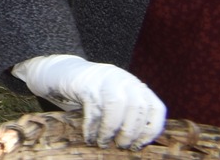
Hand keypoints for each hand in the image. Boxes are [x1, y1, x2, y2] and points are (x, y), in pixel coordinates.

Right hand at [13, 54, 164, 148]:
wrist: (64, 72)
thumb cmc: (94, 94)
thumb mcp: (116, 99)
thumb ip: (129, 115)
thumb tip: (137, 145)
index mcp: (136, 86)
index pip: (156, 108)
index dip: (151, 129)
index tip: (140, 145)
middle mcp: (124, 79)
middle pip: (137, 108)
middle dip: (130, 132)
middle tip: (121, 146)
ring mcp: (104, 79)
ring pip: (116, 106)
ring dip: (111, 130)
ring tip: (103, 143)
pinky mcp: (85, 83)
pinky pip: (94, 108)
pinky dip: (93, 127)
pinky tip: (89, 137)